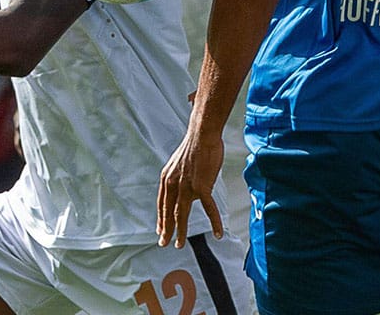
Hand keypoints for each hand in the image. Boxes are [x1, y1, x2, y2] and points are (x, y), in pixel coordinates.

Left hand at [157, 131, 223, 248]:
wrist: (202, 135)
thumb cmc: (195, 146)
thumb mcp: (180, 164)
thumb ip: (180, 178)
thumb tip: (187, 189)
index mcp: (167, 179)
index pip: (162, 203)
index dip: (161, 219)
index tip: (160, 230)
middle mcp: (173, 184)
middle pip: (168, 212)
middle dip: (166, 230)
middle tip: (164, 243)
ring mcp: (187, 186)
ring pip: (182, 215)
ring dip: (181, 232)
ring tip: (179, 244)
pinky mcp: (202, 186)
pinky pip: (209, 209)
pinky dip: (214, 222)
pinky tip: (218, 232)